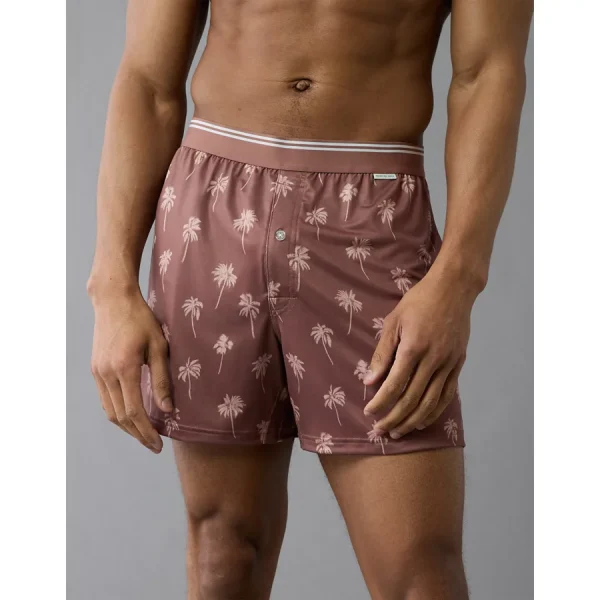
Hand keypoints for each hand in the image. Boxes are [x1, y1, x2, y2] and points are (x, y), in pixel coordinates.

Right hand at [90, 290, 171, 452]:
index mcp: (124, 369)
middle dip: (137, 434)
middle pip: (120, 417)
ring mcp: (98, 372)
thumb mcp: (159, 346)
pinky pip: (105, 400)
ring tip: (145, 434)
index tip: (158, 444)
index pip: (134, 412)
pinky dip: (117, 413)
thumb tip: (168, 409)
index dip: (146, 432)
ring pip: (110, 411)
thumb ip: (162, 379)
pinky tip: (131, 415)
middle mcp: (107, 374)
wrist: (113, 300)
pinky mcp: (95, 369)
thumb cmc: (141, 320)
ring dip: (127, 427)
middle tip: (154, 445)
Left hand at [363, 269, 475, 437]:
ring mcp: (449, 364)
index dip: (380, 403)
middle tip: (379, 431)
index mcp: (413, 348)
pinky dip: (434, 411)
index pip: (394, 386)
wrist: (453, 289)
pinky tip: (422, 421)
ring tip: (398, 432)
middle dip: (393, 419)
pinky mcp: (458, 364)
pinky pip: (447, 395)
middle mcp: (433, 360)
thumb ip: (382, 353)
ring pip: (431, 402)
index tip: (368, 413)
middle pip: (412, 399)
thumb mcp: (394, 321)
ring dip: (412, 421)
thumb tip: (369, 381)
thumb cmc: (418, 302)